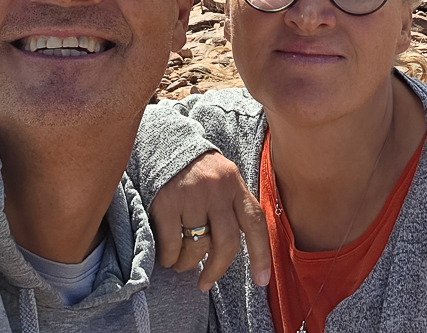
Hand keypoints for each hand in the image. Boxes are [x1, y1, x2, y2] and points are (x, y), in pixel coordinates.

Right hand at [150, 150, 271, 290]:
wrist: (165, 144)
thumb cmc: (199, 172)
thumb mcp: (224, 181)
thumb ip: (233, 209)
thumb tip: (234, 252)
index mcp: (236, 186)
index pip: (255, 223)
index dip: (261, 255)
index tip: (261, 281)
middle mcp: (218, 190)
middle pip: (227, 242)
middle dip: (217, 269)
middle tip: (206, 282)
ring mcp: (192, 195)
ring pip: (198, 246)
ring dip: (189, 263)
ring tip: (182, 263)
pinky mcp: (166, 201)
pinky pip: (172, 243)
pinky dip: (170, 257)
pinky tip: (168, 256)